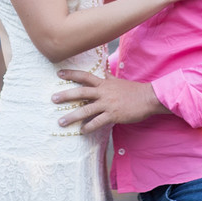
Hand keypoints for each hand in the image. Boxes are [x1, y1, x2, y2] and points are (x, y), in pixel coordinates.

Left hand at [51, 70, 165, 133]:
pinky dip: (88, 127)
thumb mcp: (118, 81)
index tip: (59, 73)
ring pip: (86, 110)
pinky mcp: (113, 115)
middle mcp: (103, 92)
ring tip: (61, 121)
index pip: (85, 76)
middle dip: (66, 96)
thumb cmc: (133, 90)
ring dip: (72, 116)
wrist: (148, 98)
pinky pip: (97, 122)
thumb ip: (108, 76)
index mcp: (104, 83)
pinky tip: (82, 131)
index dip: (71, 74)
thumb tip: (102, 69)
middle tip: (53, 99)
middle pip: (81, 92)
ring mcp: (108, 104)